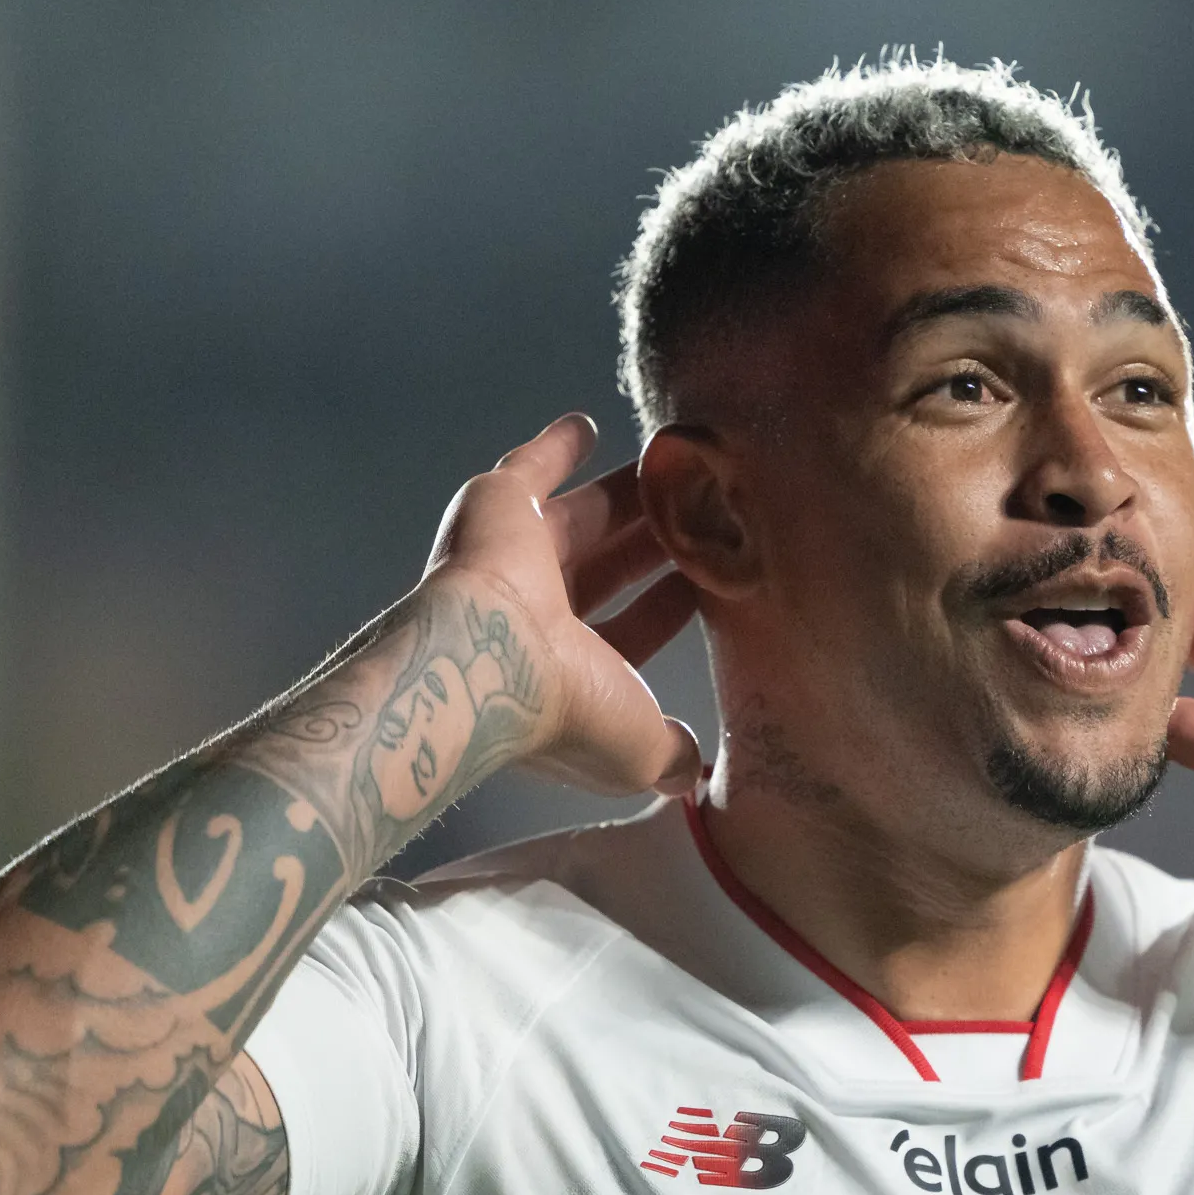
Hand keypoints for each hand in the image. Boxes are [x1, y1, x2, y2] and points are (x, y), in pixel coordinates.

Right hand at [421, 414, 704, 796]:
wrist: (488, 661)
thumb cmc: (567, 712)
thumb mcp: (638, 750)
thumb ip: (670, 754)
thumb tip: (689, 771)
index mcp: (565, 675)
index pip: (630, 635)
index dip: (665, 611)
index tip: (705, 583)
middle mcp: (536, 618)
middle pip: (609, 568)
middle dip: (651, 546)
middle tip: (702, 514)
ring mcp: (513, 560)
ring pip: (581, 518)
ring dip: (622, 497)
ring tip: (669, 468)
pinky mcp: (496, 506)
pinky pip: (531, 466)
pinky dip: (555, 446)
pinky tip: (586, 424)